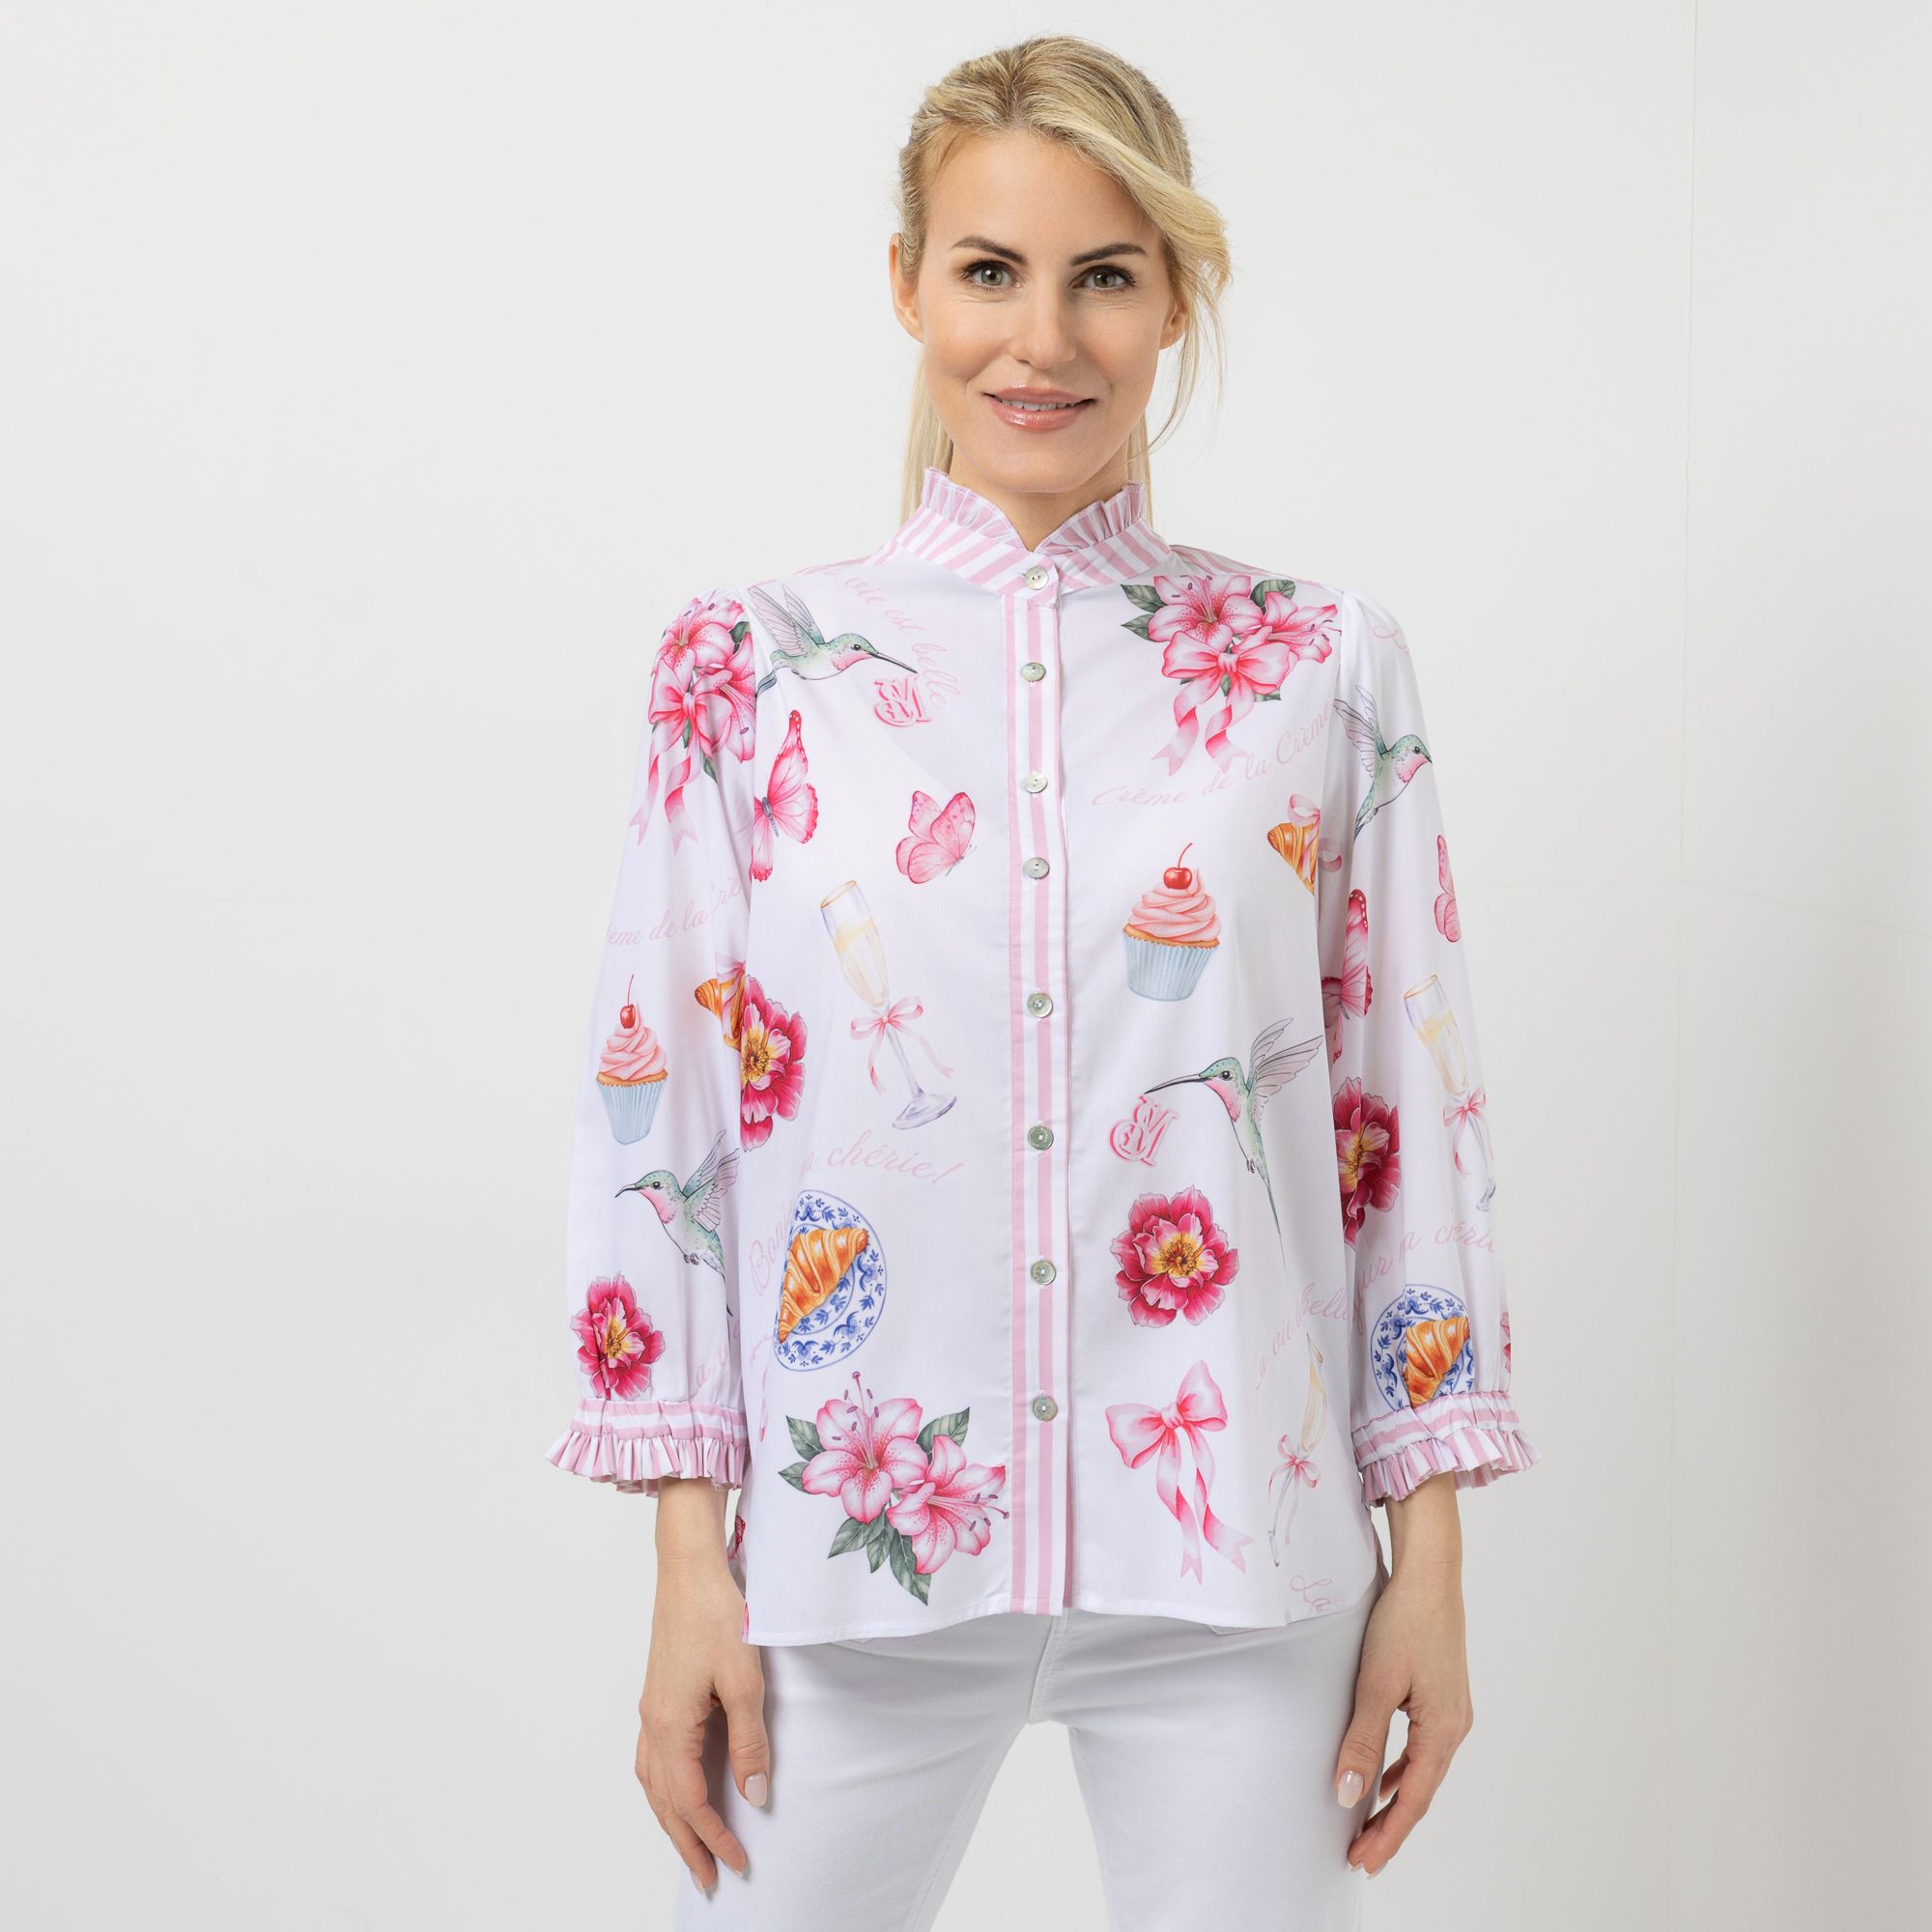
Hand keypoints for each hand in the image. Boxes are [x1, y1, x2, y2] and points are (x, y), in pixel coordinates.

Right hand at [636, 1480, 769, 1893]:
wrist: (689, 1566)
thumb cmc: (717, 1614)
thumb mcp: (745, 1681)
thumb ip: (750, 1743)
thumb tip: (754, 1797)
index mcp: (672, 1727)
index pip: (691, 1802)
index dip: (714, 1837)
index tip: (738, 1863)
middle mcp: (653, 1723)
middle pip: (665, 1802)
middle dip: (687, 1844)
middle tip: (709, 1879)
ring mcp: (651, 1708)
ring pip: (654, 1782)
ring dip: (672, 1819)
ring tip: (693, 1845)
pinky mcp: (657, 1693)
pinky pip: (652, 1757)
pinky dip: (664, 1786)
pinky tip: (678, 1787)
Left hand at [1332, 1475, 1472, 1877]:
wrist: (1430, 1573)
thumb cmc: (1405, 1621)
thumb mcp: (1376, 1683)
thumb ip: (1363, 1740)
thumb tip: (1349, 1794)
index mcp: (1443, 1731)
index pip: (1412, 1800)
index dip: (1387, 1834)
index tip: (1362, 1861)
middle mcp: (1455, 1727)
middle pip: (1421, 1791)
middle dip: (1390, 1825)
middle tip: (1360, 1856)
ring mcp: (1452, 1711)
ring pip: (1422, 1769)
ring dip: (1395, 1799)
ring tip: (1368, 1826)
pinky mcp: (1441, 1694)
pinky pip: (1422, 1746)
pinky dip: (1402, 1768)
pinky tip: (1383, 1774)